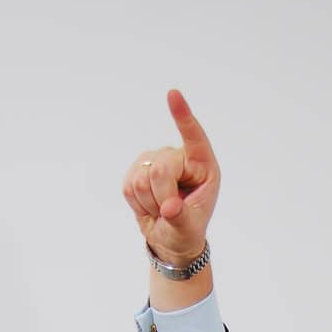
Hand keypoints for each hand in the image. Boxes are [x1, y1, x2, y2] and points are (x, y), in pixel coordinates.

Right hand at [122, 89, 219, 264]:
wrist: (169, 237)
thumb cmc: (186, 229)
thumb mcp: (189, 229)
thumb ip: (182, 218)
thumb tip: (170, 208)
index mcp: (203, 166)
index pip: (194, 138)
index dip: (182, 117)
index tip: (172, 94)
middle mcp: (180, 157)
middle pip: (160, 169)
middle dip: (161, 197)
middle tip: (169, 212)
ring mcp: (156, 159)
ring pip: (141, 178)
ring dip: (148, 202)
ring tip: (159, 209)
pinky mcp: (136, 168)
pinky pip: (128, 185)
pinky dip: (136, 202)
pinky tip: (148, 204)